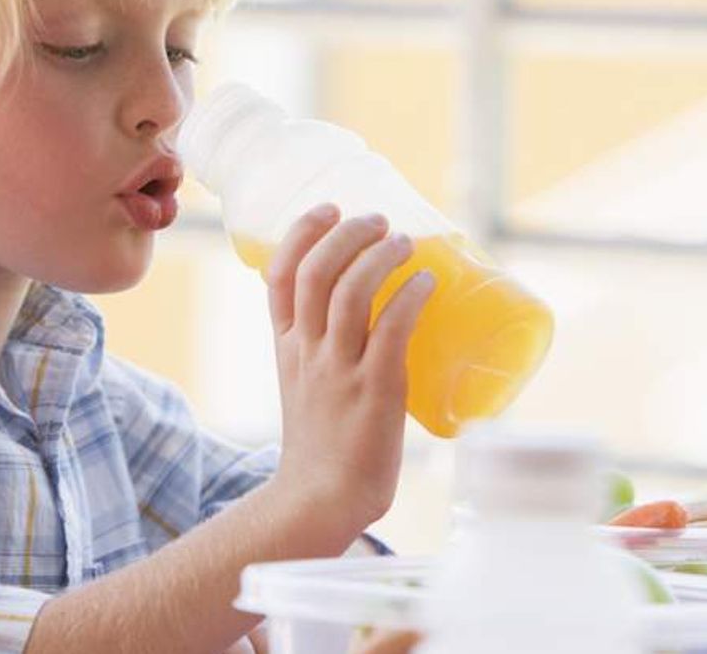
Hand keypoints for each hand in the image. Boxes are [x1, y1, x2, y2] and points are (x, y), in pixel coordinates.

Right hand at [264, 204, 434, 532]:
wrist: (320, 498)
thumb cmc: (322, 444)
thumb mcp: (304, 384)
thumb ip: (325, 349)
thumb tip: (376, 311)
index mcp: (286, 346)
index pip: (280, 275)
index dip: (303, 233)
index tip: (328, 207)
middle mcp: (306, 351)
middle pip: (316, 272)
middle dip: (346, 234)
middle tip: (377, 219)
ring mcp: (338, 370)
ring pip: (350, 293)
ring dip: (379, 257)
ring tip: (405, 241)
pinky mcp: (374, 390)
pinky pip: (390, 330)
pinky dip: (408, 297)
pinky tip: (427, 282)